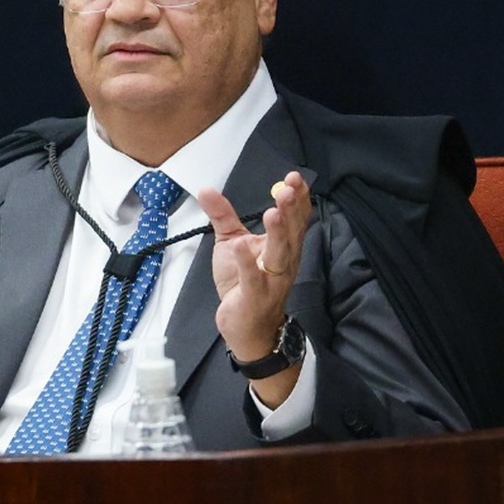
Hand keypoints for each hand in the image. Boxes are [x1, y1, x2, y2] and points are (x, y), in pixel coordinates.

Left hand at [200, 170, 311, 405]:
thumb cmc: (243, 282)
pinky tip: (240, 246)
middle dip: (291, 209)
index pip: (295, 218)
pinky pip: (253, 279)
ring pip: (279, 254)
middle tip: (287, 188)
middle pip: (291, 232)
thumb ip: (222, 215)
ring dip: (277, 233)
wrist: (246, 327)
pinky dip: (247, 263)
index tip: (293, 177)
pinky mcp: (254, 297)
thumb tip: (206, 189)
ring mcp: (271, 280)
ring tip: (273, 212)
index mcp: (283, 246)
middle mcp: (284, 261)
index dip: (297, 198)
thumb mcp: (231, 242)